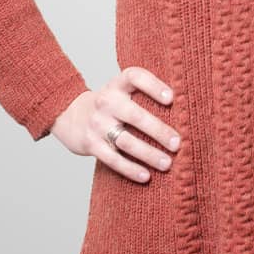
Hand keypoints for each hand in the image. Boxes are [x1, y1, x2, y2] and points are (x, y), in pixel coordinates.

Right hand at [49, 65, 182, 182]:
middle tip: (177, 143)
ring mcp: (97, 124)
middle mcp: (106, 102)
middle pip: (135, 116)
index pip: (135, 77)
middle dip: (158, 130)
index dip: (153, 85)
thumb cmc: (109, 104)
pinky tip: (146, 176)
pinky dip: (130, 169)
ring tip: (167, 163)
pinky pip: (113, 159)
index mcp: (117, 85)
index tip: (172, 98)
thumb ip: (143, 94)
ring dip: (148, 154)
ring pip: (126, 141)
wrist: (70, 115)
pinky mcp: (90, 145)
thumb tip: (184, 106)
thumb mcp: (121, 90)